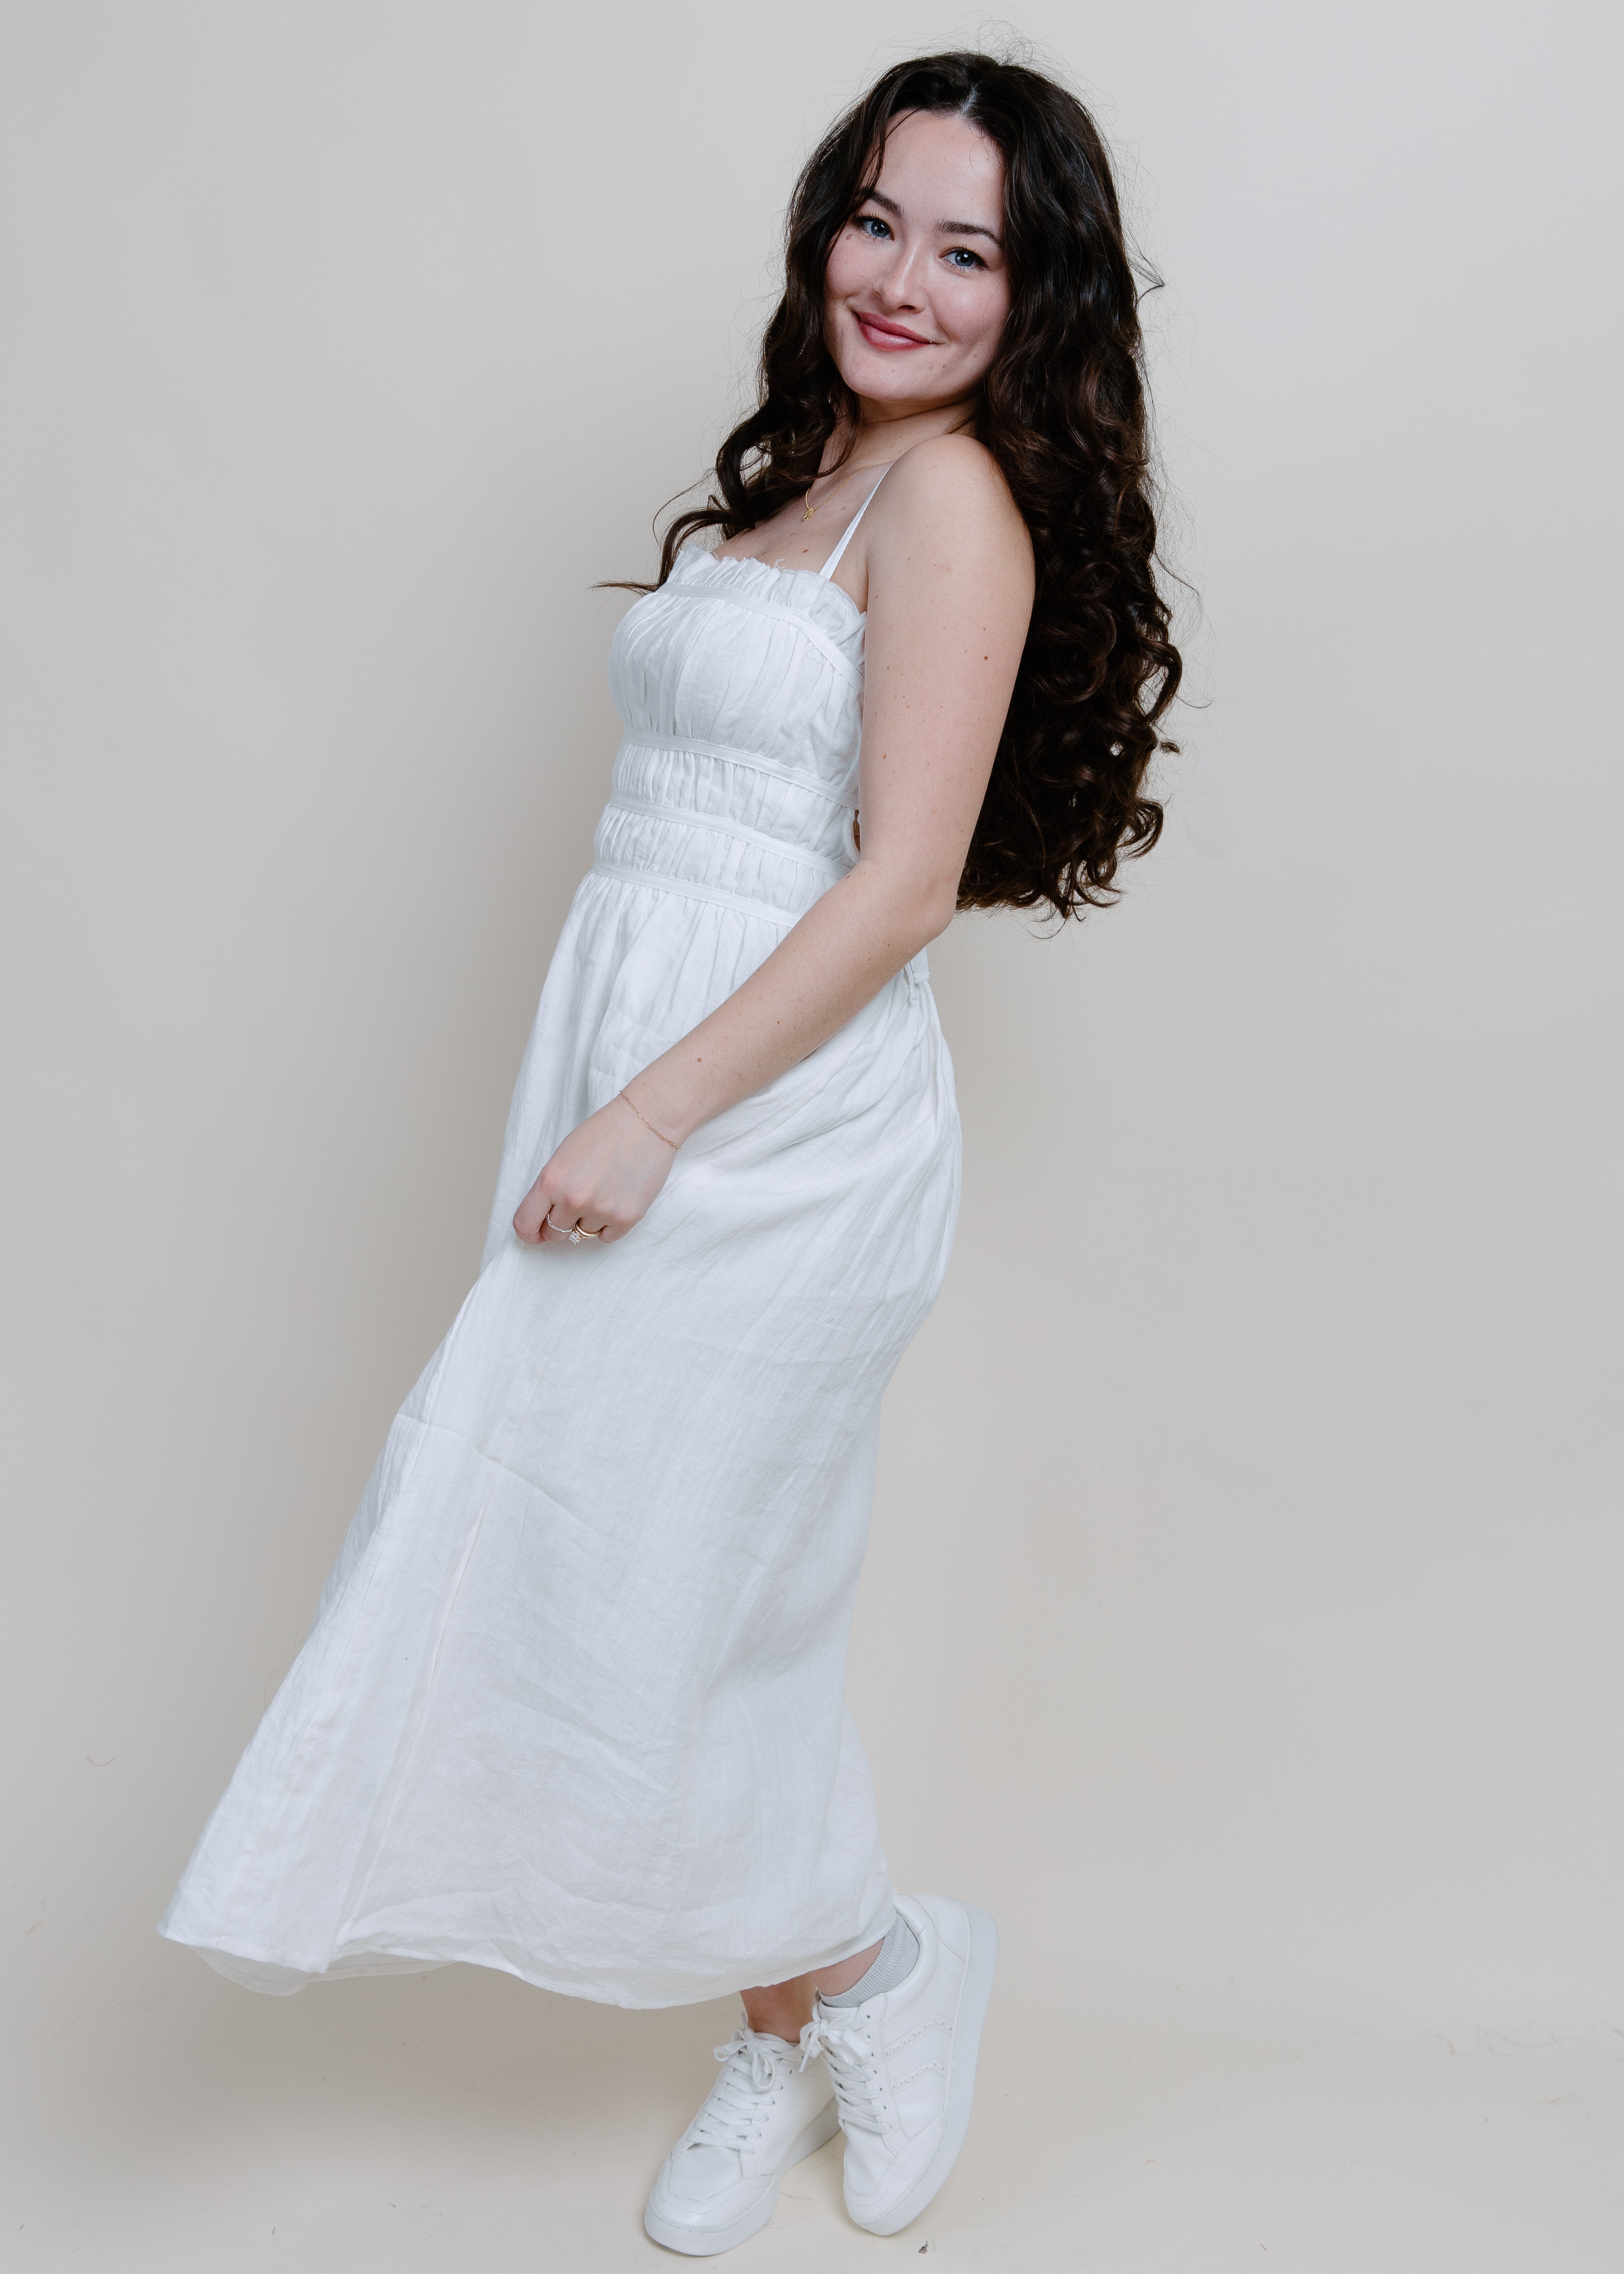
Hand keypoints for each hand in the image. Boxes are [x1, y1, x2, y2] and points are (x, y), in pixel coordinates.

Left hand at [512, 1094, 676, 1246]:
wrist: (647, 1122)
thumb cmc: (603, 1133)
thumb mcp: (563, 1156)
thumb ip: (550, 1188)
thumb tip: (543, 1219)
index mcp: (551, 1181)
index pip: (525, 1224)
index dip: (529, 1232)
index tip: (536, 1233)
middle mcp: (573, 1200)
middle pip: (554, 1234)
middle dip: (561, 1223)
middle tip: (577, 1203)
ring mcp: (601, 1211)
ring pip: (583, 1234)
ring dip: (589, 1219)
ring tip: (604, 1190)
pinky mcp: (627, 1218)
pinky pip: (607, 1237)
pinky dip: (609, 1224)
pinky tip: (617, 1199)